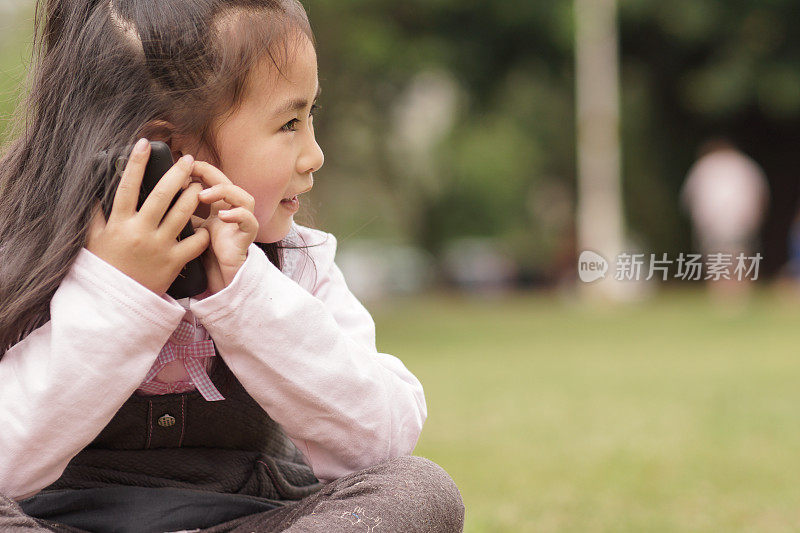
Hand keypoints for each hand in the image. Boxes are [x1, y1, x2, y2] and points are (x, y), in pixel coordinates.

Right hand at [86, 139, 210, 294]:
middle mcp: (140, 232)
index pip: (126, 186)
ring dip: (194, 196)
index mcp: (119, 223)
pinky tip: (207, 222)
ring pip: (182, 214)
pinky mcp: (174, 263)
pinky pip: (194, 243)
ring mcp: (159, 247)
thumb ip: (95, 213)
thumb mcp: (93, 239)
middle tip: (188, 159)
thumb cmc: (106, 268)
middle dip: (177, 174)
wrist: (116, 304)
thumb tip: (96, 187)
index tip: (144, 143)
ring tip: (200, 185)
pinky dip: (203, 231)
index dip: (136, 163)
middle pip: (162, 195)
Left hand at [189, 161, 258, 293]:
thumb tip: (153, 200)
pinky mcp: (245, 239)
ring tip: (203, 195)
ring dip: (225, 191)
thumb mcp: (186, 232)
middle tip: (190, 169)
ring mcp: (240, 225)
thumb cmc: (201, 259)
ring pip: (245, 198)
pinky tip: (223, 215)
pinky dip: (239, 215)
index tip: (178, 168)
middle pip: (227, 183)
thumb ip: (178, 215)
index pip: (211, 181)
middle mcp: (230, 214)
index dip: (198, 171)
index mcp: (215, 210)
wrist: (216, 284)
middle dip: (210, 173)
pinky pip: (250, 221)